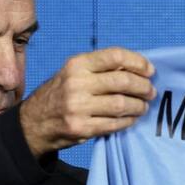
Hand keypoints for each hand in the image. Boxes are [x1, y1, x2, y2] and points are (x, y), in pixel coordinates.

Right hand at [20, 47, 156, 156]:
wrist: (34, 122)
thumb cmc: (61, 93)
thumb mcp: (74, 73)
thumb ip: (101, 69)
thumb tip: (138, 69)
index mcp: (77, 64)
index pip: (115, 56)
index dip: (138, 62)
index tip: (150, 71)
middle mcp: (76, 83)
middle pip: (122, 81)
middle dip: (143, 87)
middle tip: (151, 91)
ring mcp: (78, 107)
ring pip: (121, 104)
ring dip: (139, 106)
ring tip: (143, 106)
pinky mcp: (81, 128)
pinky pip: (114, 124)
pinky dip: (128, 121)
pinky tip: (132, 119)